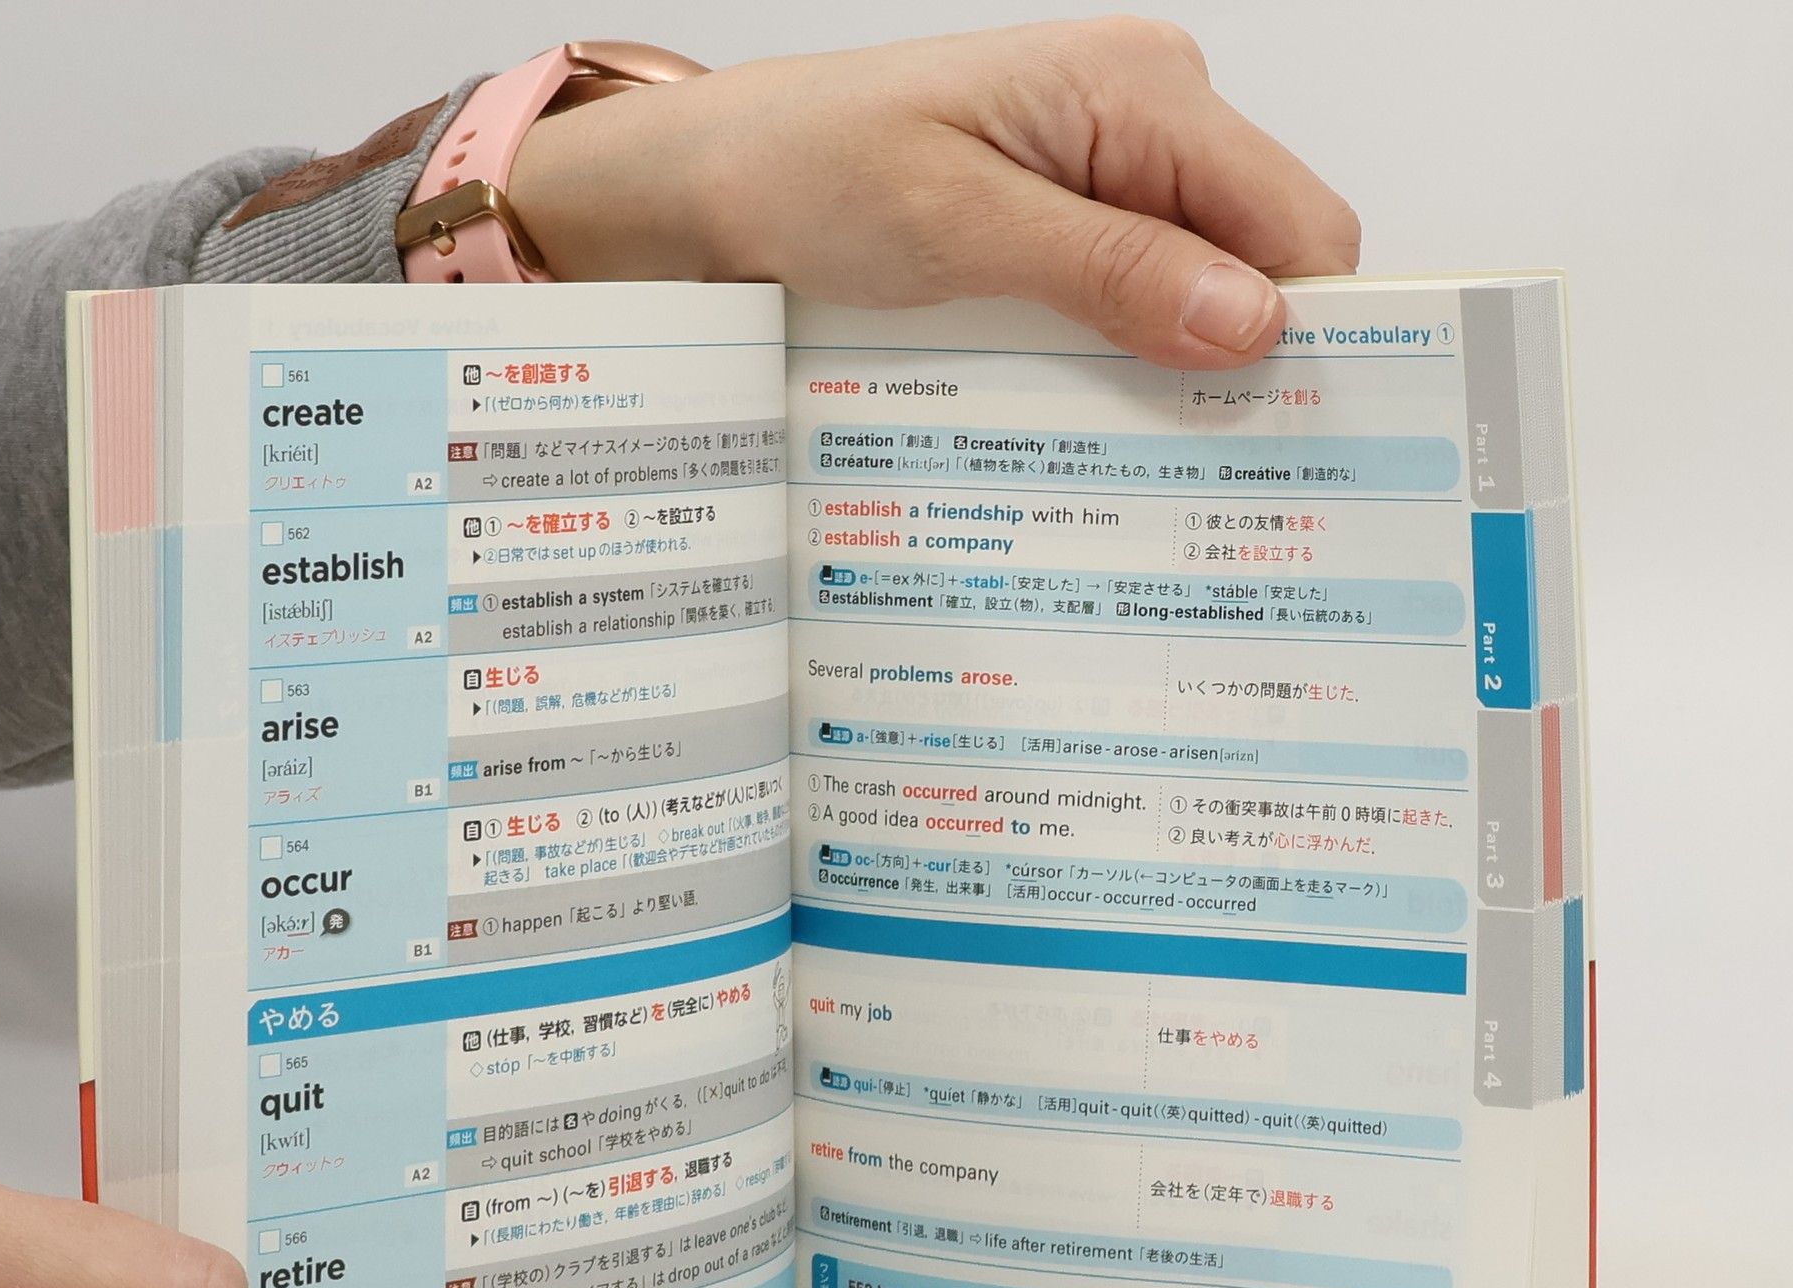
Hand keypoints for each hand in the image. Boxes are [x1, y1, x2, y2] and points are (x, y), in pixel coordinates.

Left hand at [511, 17, 1359, 366]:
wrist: (714, 184)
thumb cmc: (810, 173)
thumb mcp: (959, 227)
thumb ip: (1110, 270)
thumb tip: (1251, 324)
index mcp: (1142, 90)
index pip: (1295, 222)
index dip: (1303, 331)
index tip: (1277, 437)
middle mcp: (1148, 118)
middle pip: (1261, 260)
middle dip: (1237, 360)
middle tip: (1188, 466)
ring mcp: (1112, 171)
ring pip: (1203, 290)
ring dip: (1172, 369)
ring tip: (1122, 442)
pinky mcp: (1073, 220)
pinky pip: (1139, 297)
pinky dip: (1123, 358)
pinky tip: (1082, 406)